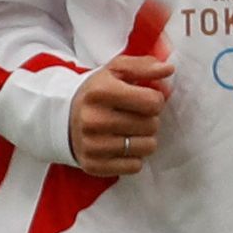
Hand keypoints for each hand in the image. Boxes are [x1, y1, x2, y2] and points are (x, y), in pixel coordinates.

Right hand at [67, 49, 169, 173]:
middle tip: (134, 115)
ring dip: (144, 138)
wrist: (64, 118)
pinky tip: (120, 146)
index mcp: (100, 92)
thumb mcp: (117, 70)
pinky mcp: (93, 165)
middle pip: (152, 125)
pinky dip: (133, 157)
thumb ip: (145, 66)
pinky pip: (135, 166)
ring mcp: (92, 145)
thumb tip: (168, 68)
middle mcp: (93, 119)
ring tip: (129, 130)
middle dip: (149, 119)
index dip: (155, 99)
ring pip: (147, 147)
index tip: (144, 98)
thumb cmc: (98, 93)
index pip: (152, 102)